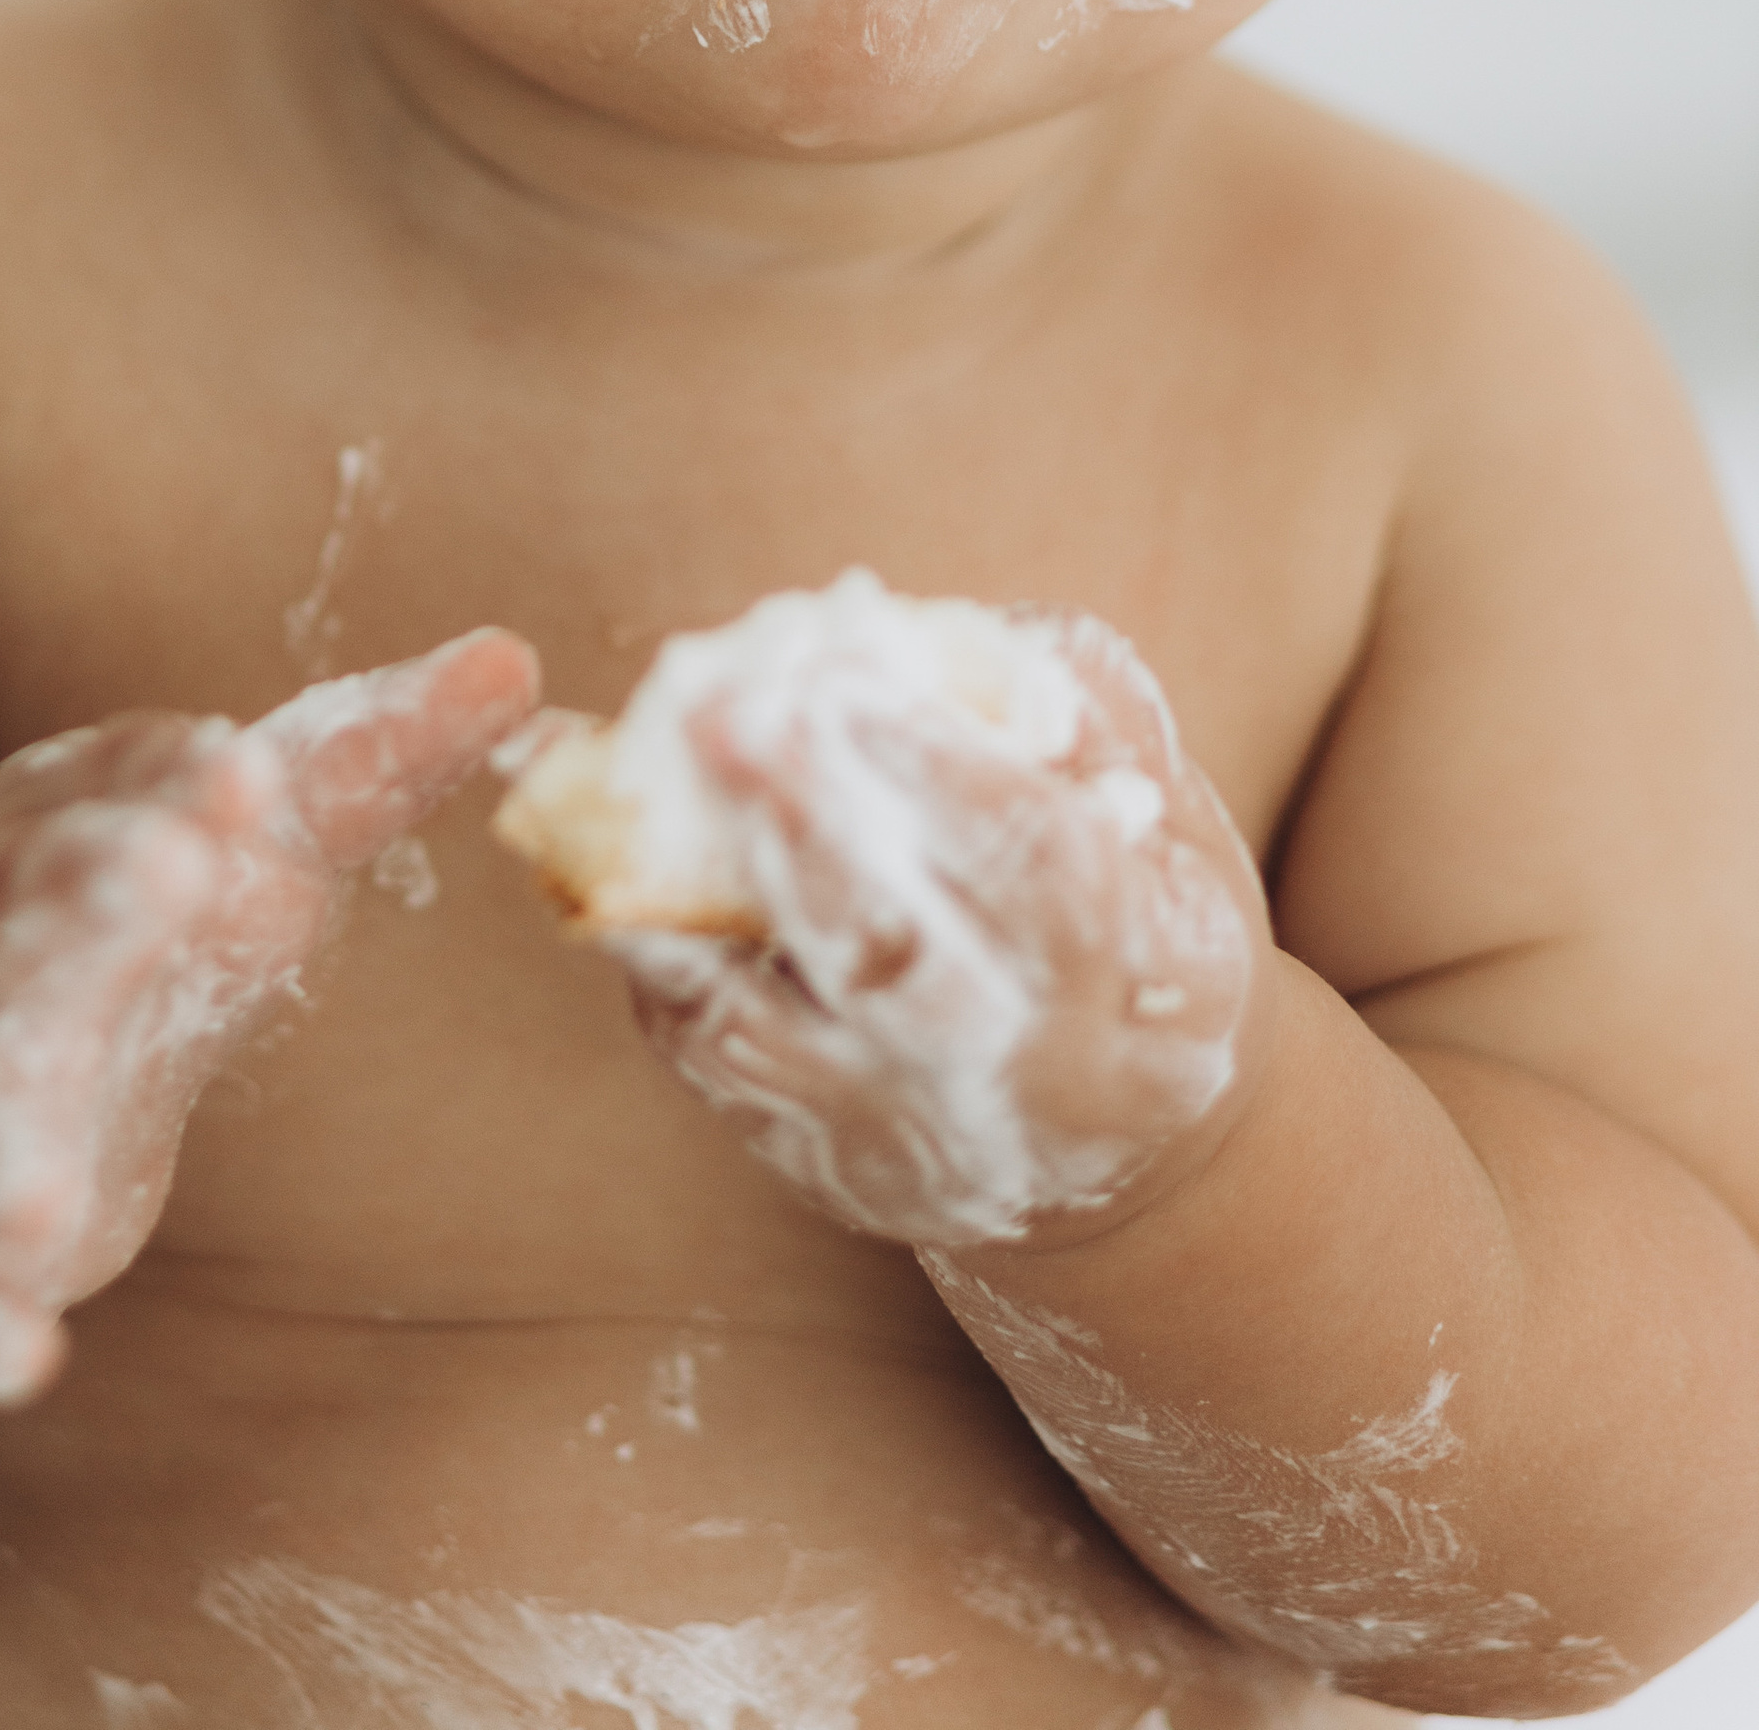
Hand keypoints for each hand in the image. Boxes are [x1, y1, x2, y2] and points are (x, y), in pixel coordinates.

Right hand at [0, 627, 536, 1402]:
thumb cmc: (122, 909)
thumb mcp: (236, 831)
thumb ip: (371, 755)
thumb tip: (517, 653)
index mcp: (63, 833)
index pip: (115, 785)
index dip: (178, 779)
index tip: (250, 771)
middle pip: (20, 912)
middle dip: (87, 892)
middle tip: (168, 874)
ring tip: (38, 1198)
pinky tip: (26, 1364)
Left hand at [606, 612, 1264, 1249]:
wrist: (1122, 1151)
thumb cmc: (1134, 924)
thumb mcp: (1168, 822)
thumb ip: (1078, 711)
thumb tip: (944, 632)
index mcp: (1159, 971)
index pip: (1040, 864)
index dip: (935, 762)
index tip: (844, 667)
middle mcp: (1034, 1071)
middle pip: (899, 956)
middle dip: (801, 823)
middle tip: (719, 709)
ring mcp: (917, 1128)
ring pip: (784, 1026)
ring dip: (703, 893)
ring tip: (654, 780)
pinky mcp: (824, 1156)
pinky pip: (718, 1063)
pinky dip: (661, 963)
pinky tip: (622, 869)